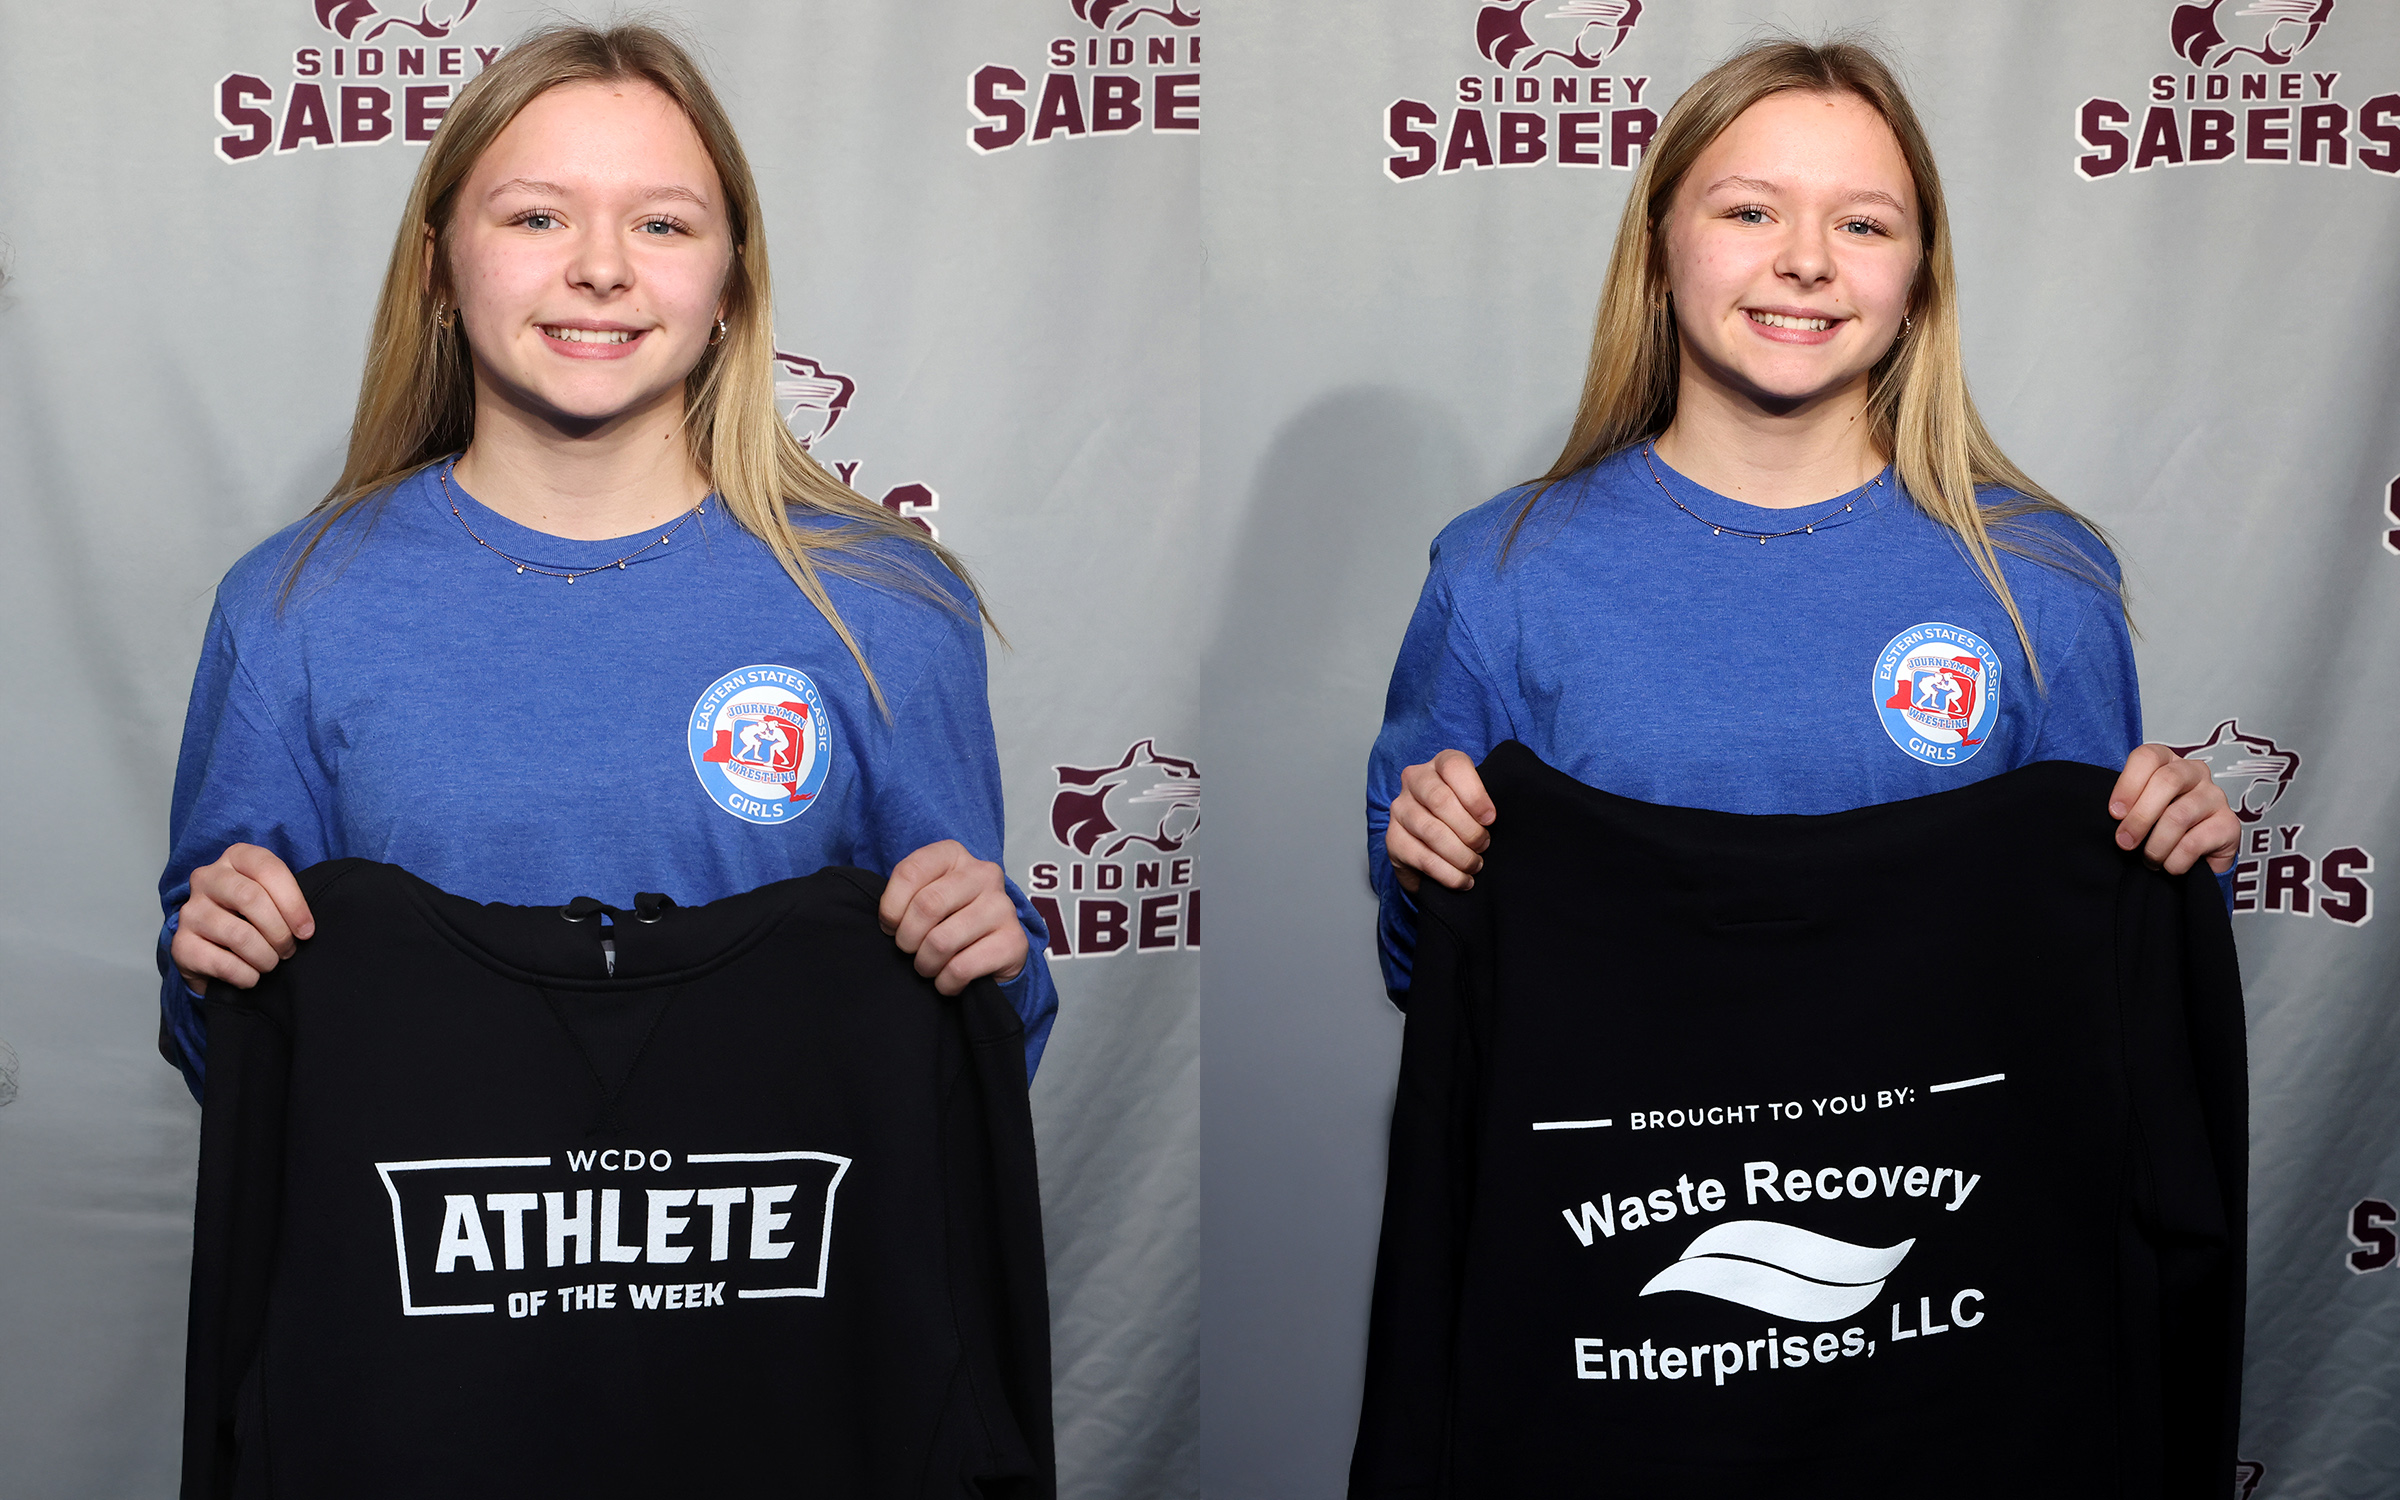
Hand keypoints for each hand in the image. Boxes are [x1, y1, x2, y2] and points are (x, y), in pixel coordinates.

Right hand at [171, 843, 314, 990]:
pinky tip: (250, 976)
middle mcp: (207, 878)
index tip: (306, 931)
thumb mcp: (273, 898)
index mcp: (235, 858)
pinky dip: (245, 975)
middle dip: (279, 931)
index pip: (268, 869)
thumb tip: (305, 928)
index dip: (294, 903)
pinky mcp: (180, 944)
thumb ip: (287, 901)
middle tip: (288, 950)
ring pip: (238, 934)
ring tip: (270, 963)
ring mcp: (190, 910)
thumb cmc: (253, 918)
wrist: (215, 950)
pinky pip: (222, 963)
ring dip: (264, 957)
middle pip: (251, 898)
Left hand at [879, 840, 1028, 994]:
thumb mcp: (923, 897)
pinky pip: (962, 968)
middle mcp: (984, 874)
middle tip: (909, 950)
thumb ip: (903, 899)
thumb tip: (888, 923)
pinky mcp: (1014, 941)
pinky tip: (948, 980)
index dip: (891, 907)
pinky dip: (945, 983)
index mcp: (955, 855)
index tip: (890, 926)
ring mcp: (1003, 906)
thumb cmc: (948, 920)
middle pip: (927, 905)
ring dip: (925, 964)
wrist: (993, 950)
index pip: (910, 872)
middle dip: (907, 938)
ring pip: (942, 941)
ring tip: (928, 967)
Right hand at [1386, 749, 1494, 894]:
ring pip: (1431, 831)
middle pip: (1440, 800)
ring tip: (1476, 865)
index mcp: (1440, 764)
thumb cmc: (1467, 818)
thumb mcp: (1480, 801)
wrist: (1436, 847)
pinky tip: (1463, 880)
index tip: (1491, 819)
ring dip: (1460, 854)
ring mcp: (1400, 809)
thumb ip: (1490, 799)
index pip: (1454, 766)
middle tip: (1484, 846)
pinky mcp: (1393, 839)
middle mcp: (1415, 780)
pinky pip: (1422, 858)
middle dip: (1469, 829)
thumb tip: (1513, 811)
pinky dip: (1447, 873)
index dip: (1475, 794)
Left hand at [2109, 744, 2239, 875]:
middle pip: (2167, 781)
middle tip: (2125, 842)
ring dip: (2156, 845)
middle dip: (2139, 817)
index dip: (2127, 785)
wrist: (2193, 859)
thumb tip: (2114, 814)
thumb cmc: (2158, 828)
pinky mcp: (2229, 824)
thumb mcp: (2137, 810)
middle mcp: (2195, 773)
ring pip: (2179, 816)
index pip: (2147, 757)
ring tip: (2149, 859)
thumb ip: (2126, 806)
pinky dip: (2175, 860)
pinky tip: (2170, 865)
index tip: (2114, 813)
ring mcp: (2215, 796)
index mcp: (2168, 762)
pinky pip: (2194, 843)